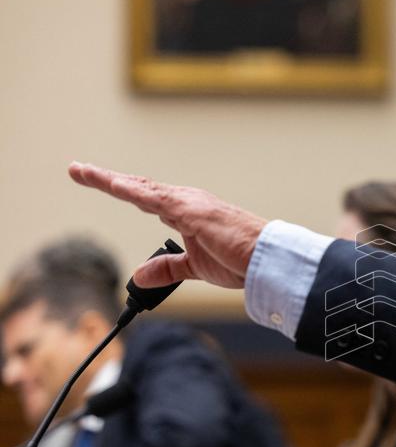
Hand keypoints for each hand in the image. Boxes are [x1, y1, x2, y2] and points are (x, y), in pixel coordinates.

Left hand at [68, 163, 268, 288]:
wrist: (265, 259)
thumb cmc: (240, 260)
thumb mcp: (195, 267)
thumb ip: (167, 268)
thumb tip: (139, 276)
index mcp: (188, 212)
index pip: (148, 199)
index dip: (124, 190)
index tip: (102, 183)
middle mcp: (186, 201)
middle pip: (139, 187)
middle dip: (106, 179)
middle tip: (78, 170)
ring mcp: (189, 203)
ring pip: (140, 188)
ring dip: (110, 180)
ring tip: (82, 172)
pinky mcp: (191, 211)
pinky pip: (154, 198)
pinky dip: (131, 190)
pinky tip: (112, 184)